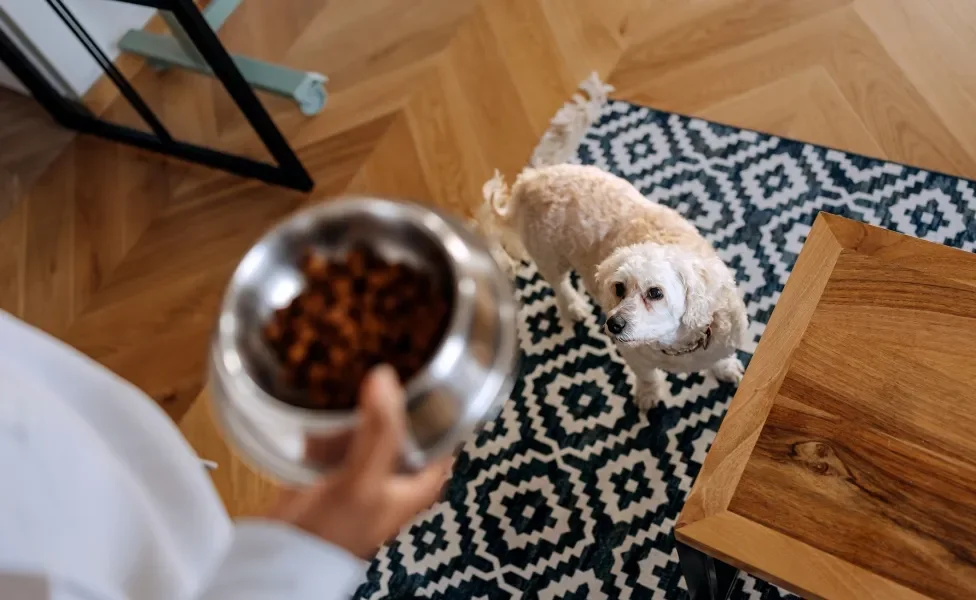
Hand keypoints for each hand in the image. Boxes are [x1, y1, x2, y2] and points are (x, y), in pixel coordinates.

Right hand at [267, 365, 451, 558]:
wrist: (282, 560)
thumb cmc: (334, 533)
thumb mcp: (363, 480)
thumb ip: (379, 431)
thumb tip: (386, 377)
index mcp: (422, 482)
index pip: (445, 430)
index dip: (440, 399)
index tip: (428, 364)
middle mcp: (399, 474)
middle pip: (406, 422)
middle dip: (396, 394)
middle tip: (388, 355)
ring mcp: (366, 470)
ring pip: (372, 424)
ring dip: (364, 402)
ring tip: (357, 364)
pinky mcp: (334, 470)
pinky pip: (339, 433)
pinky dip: (333, 417)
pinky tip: (326, 395)